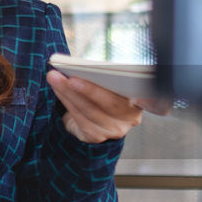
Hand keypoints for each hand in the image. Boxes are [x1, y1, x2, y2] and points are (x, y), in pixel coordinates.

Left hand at [45, 69, 163, 143]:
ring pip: (90, 111)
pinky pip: (79, 118)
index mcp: (143, 100)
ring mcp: (114, 129)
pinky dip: (66, 100)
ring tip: (56, 77)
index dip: (138, 92)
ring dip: (70, 93)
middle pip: (110, 103)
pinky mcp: (96, 136)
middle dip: (88, 89)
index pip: (145, 96)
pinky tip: (58, 88)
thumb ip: (109, 76)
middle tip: (70, 76)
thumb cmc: (105, 92)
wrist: (94, 119)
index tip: (123, 79)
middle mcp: (131, 118)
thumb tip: (87, 65)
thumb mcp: (113, 83)